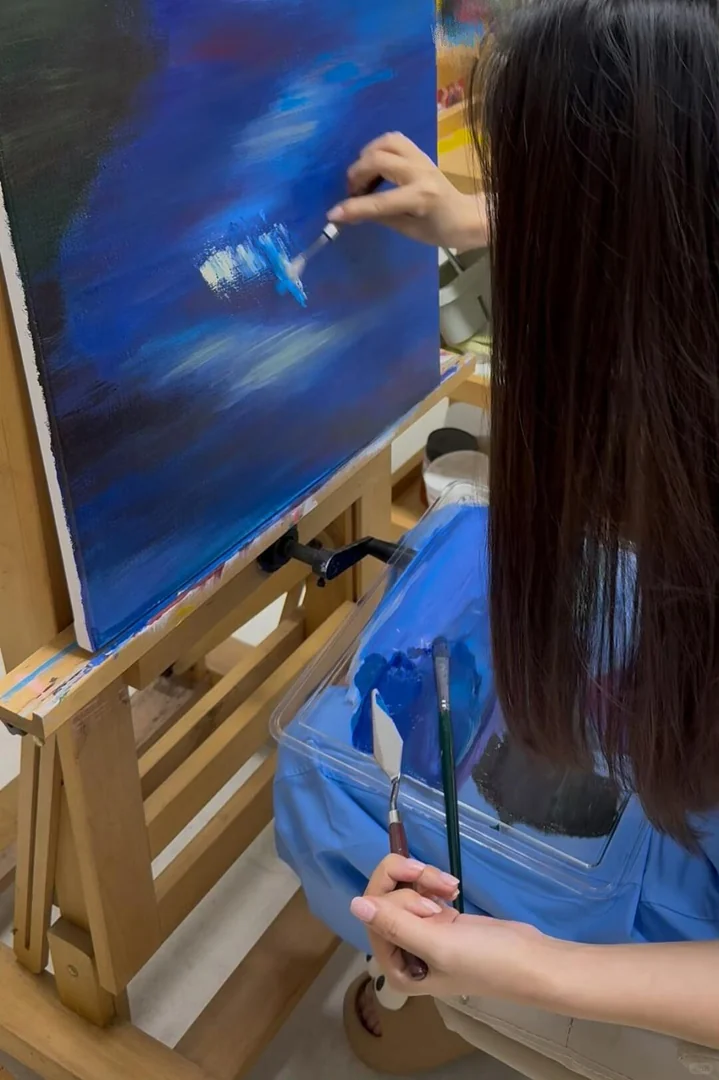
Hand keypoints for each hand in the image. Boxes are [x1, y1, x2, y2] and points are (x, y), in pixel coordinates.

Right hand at [328, 132, 486, 251]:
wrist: (467, 215)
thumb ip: (381, 217)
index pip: (380, 202)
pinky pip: (394, 140)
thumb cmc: (440, 230)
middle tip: (353, 191)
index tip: (333, 214)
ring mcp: (422, 158)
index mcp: (421, 198)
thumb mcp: (410, 231)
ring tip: (363, 175)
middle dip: (357, 174)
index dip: (354, 208)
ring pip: (386, 142)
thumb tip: (350, 213)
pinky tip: (374, 165)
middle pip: (379, 160)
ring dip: (367, 156)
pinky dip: (378, 149)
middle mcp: (420, 172)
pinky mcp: (420, 152)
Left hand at [351, 856, 553, 1002]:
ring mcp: (420, 933)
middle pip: (384, 898)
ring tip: (451, 887)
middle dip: (409, 882)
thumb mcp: (437, 944)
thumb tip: (354, 905)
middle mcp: (402, 950)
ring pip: (403, 889)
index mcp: (396, 966)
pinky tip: (452, 888)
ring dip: (425, 879)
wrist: (530, 959)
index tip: (427, 897)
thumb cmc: (485, 960)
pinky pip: (420, 890)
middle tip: (441, 882)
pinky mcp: (438, 919)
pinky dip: (433, 882)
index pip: (373, 916)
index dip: (395, 897)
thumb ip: (395, 925)